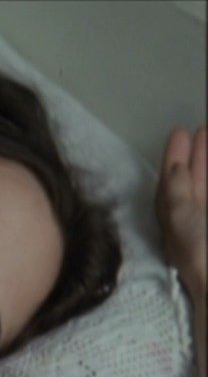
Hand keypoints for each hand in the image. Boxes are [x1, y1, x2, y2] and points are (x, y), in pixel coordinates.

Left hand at [158, 125, 206, 296]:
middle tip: (201, 129)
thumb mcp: (181, 217)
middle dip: (197, 154)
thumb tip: (174, 168)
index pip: (172, 180)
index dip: (174, 156)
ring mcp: (207, 218)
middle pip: (194, 179)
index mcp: (175, 217)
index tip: (179, 132)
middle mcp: (194, 217)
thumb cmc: (199, 248)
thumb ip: (177, 191)